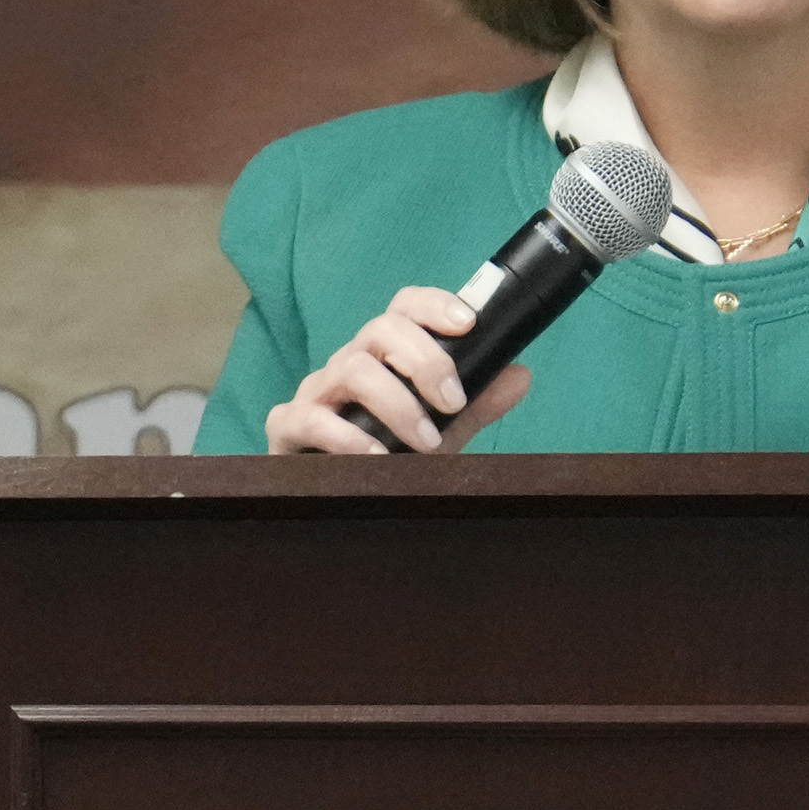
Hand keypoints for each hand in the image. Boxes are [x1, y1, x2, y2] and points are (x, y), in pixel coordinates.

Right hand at [262, 286, 535, 455]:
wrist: (340, 505)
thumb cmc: (389, 458)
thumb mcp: (442, 432)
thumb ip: (477, 406)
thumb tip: (520, 374)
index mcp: (384, 356)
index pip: (404, 309)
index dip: (434, 305)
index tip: (467, 323)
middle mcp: (349, 364)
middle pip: (380, 329)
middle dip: (424, 359)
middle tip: (453, 401)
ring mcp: (316, 393)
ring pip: (351, 368)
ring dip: (396, 403)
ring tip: (426, 442)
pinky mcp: (288, 428)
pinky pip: (309, 418)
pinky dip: (345, 436)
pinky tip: (375, 456)